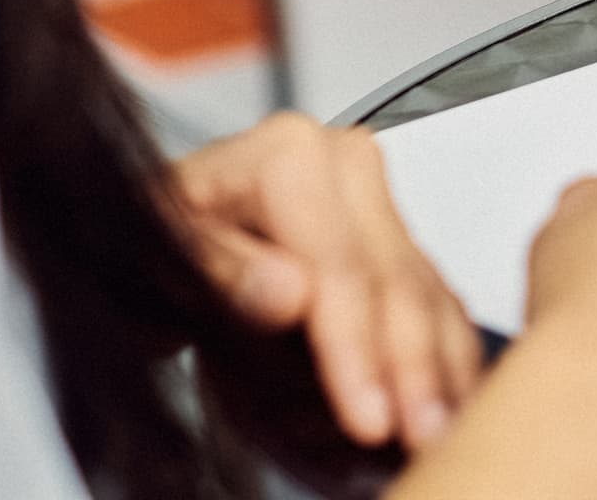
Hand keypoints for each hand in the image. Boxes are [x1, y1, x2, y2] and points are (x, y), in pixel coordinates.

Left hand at [174, 109, 480, 450]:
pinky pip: (435, 302)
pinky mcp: (393, 239)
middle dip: (410, 371)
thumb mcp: (153, 258)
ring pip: (425, 295)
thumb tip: (290, 293)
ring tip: (442, 436)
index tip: (366, 418)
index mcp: (287, 155)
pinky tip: (452, 405)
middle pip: (392, 282)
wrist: (150, 236)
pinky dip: (446, 359)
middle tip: (421, 440)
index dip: (354, 348)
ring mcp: (375, 201)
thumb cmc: (144, 246)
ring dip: (438, 374)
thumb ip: (219, 270)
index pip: (338, 265)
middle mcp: (345, 164)